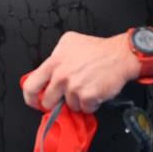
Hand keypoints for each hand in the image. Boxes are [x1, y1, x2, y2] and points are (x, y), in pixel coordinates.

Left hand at [22, 31, 140, 112]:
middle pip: (48, 101)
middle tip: (66, 97)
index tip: (35, 102)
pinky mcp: (87, 96)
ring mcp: (74, 86)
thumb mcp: (71, 42)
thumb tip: (49, 72)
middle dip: (56, 103)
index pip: (31, 85)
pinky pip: (84, 108)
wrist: (121, 55)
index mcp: (55, 62)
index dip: (31, 98)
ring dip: (78, 101)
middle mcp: (61, 74)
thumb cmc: (99, 49)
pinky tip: (96, 91)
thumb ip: (57, 56)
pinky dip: (91, 104)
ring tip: (87, 87)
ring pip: (69, 105)